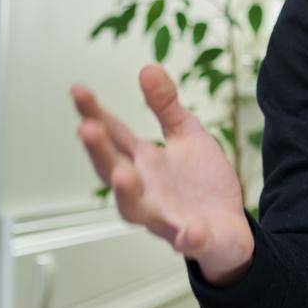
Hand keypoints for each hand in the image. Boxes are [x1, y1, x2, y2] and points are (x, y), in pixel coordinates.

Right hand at [71, 65, 254, 284]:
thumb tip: (147, 67)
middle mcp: (145, 190)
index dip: (94, 114)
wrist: (230, 227)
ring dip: (127, 194)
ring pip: (137, 211)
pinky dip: (188, 237)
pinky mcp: (193, 238)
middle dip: (99, 151)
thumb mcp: (186, 136)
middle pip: (113, 171)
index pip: (114, 136)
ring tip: (123, 176)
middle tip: (86, 128)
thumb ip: (166, 107)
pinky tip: (190, 231)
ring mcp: (166, 216)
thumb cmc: (200, 183)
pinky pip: (188, 240)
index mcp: (144, 162)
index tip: (77, 90)